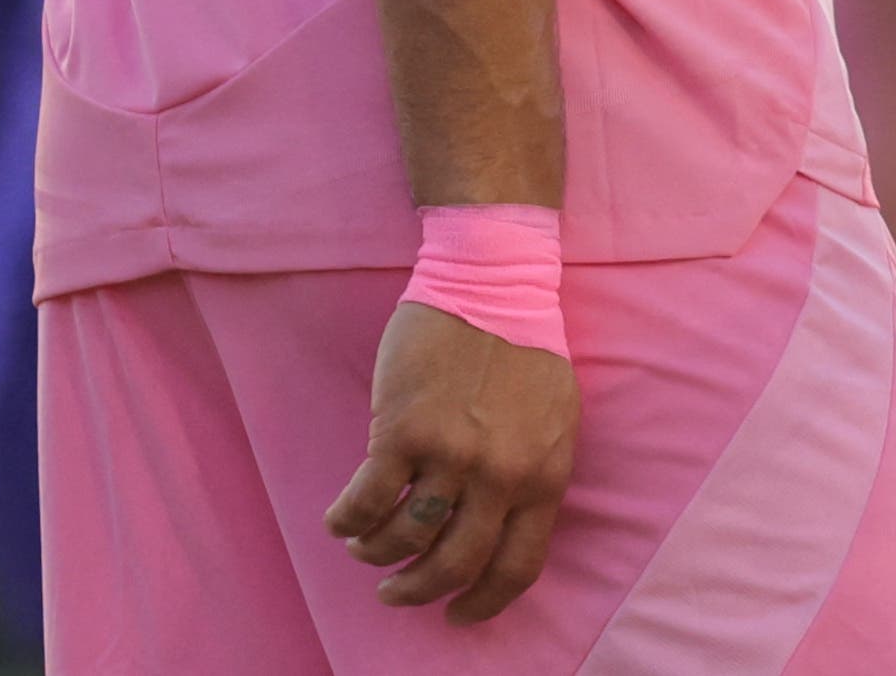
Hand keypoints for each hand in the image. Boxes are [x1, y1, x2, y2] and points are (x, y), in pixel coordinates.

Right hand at [322, 301, 579, 622]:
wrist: (491, 280)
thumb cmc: (523, 347)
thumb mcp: (555, 418)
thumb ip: (532, 473)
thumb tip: (500, 526)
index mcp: (545, 474)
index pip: (517, 565)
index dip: (483, 603)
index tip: (457, 615)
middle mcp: (502, 473)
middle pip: (454, 565)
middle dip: (418, 591)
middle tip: (395, 592)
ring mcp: (452, 454)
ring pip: (404, 537)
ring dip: (376, 554)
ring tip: (364, 547)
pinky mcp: (404, 432)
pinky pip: (366, 502)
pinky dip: (347, 522)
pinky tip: (340, 520)